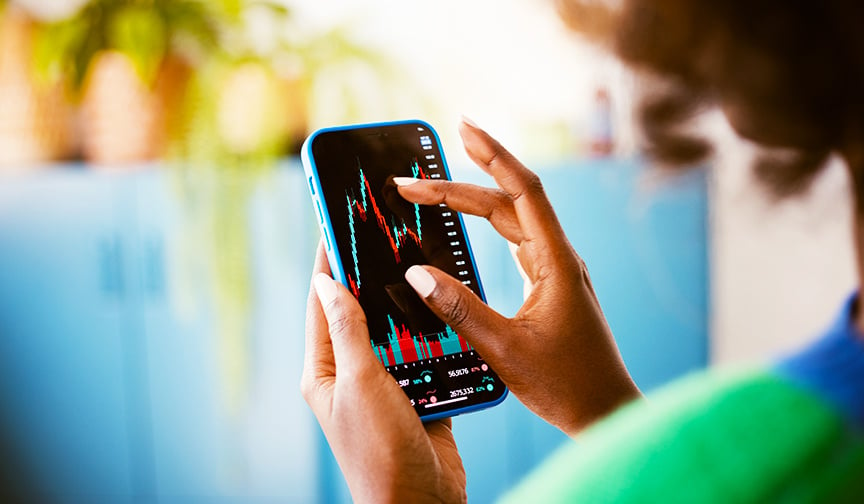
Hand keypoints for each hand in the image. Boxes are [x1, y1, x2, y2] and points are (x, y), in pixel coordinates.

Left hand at [301, 243, 466, 503]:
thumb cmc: (380, 452)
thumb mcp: (360, 384)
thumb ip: (349, 332)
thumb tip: (326, 283)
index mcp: (326, 371)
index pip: (323, 304)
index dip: (328, 264)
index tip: (336, 226)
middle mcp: (352, 375)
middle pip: (361, 313)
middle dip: (372, 278)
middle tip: (387, 238)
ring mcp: (386, 386)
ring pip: (397, 332)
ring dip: (408, 307)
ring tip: (418, 266)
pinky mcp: (418, 395)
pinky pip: (426, 354)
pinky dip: (436, 336)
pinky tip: (446, 313)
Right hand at [396, 118, 640, 435]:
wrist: (606, 412)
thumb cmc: (566, 385)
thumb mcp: (504, 349)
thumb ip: (459, 309)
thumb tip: (417, 273)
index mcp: (555, 263)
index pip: (523, 191)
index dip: (493, 155)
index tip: (462, 128)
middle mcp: (558, 258)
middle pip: (509, 202)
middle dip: (462, 184)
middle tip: (414, 178)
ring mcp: (555, 270)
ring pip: (511, 221)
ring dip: (473, 202)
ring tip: (434, 190)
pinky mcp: (550, 285)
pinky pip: (515, 241)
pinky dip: (488, 226)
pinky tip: (471, 223)